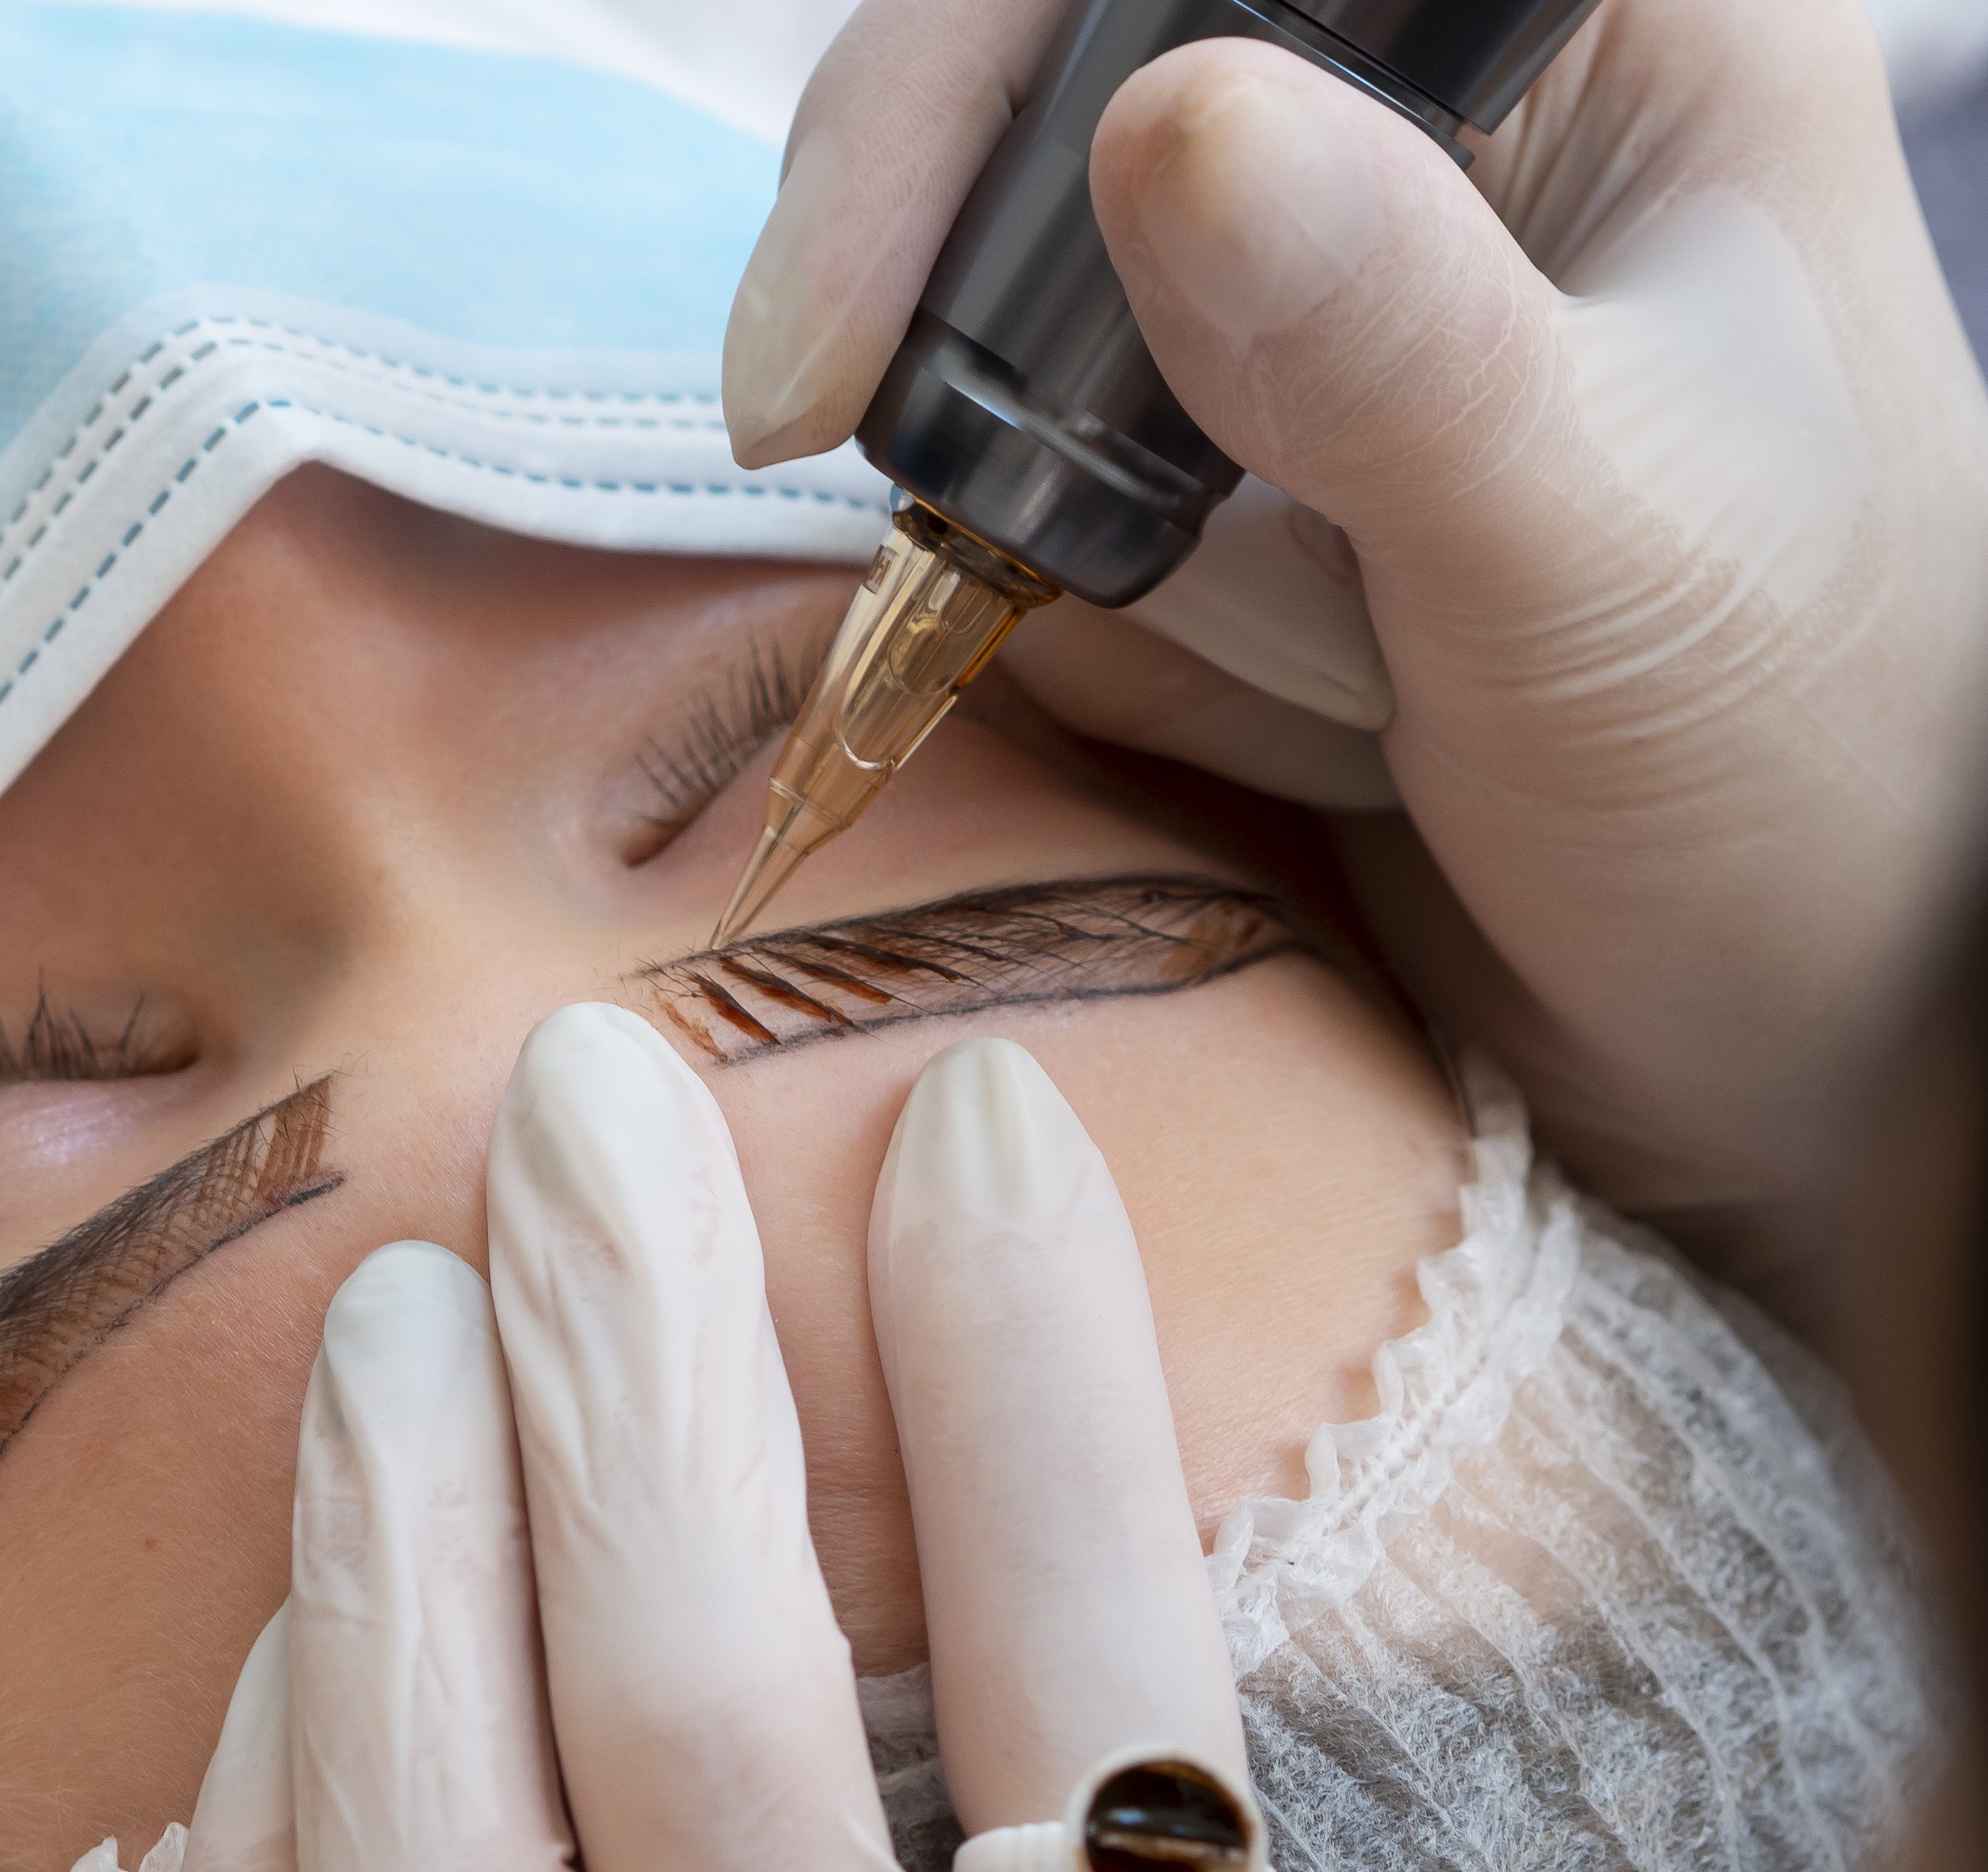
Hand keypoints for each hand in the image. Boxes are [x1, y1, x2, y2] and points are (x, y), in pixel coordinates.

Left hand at [168, 1005, 1279, 1871]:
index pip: (1114, 1723)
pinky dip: (276, 1810)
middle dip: (632, 1360)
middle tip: (587, 1096)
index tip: (980, 1109)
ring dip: (404, 1542)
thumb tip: (1072, 1442)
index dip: (1044, 1379)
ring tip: (400, 1312)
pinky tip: (297, 1640)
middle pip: (703, 1729)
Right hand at [723, 0, 1987, 1222]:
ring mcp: (1332, 314)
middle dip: (1028, 393)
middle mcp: (1436, 134)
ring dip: (1112, 568)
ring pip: (1017, 364)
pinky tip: (1313, 722)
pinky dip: (1115, 644)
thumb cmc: (1801, 778)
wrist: (1790, 1016)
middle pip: (1039, 151)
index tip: (826, 368)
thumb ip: (1388, 349)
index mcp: (1585, 28)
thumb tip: (1162, 129)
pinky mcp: (1257, 466)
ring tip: (1347, 693)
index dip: (953, 111)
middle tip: (1127, 577)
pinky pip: (1046, 515)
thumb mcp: (1598, 562)